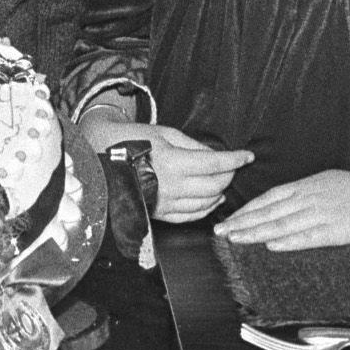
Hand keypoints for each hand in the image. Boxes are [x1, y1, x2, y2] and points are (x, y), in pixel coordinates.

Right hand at [77, 117, 251, 223]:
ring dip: (221, 192)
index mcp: (172, 162)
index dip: (235, 160)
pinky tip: (212, 199)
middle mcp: (171, 186)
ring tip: (225, 181)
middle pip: (214, 186)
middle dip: (230, 176)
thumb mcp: (165, 133)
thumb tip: (216, 156)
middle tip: (235, 167)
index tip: (247, 156)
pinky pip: (192, 215)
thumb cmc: (132, 140)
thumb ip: (193, 146)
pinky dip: (207, 208)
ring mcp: (165, 203)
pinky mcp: (160, 213)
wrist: (102, 157)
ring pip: (206, 203)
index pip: (215, 164)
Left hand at [215, 169, 349, 250]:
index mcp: (306, 185)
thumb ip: (301, 192)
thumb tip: (277, 203)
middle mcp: (309, 198)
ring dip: (256, 233)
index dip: (246, 210)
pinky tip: (270, 245)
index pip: (268, 198)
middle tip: (220, 232)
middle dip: (242, 223)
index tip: (229, 220)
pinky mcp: (335, 231)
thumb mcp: (325, 181)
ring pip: (281, 224)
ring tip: (236, 239)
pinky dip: (287, 241)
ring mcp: (321, 214)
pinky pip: (306, 237)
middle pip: (269, 212)